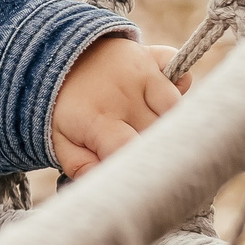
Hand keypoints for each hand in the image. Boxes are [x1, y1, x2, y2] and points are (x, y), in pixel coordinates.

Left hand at [51, 37, 186, 176]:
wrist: (60, 58)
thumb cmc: (66, 109)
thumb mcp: (61, 140)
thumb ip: (82, 167)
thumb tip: (108, 186)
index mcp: (95, 119)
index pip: (129, 148)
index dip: (140, 166)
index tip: (143, 177)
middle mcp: (121, 95)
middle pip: (157, 134)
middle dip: (155, 148)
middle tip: (142, 152)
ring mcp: (140, 74)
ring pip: (175, 110)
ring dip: (169, 124)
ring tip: (149, 127)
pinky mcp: (153, 58)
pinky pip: (183, 76)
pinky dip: (182, 88)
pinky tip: (163, 98)